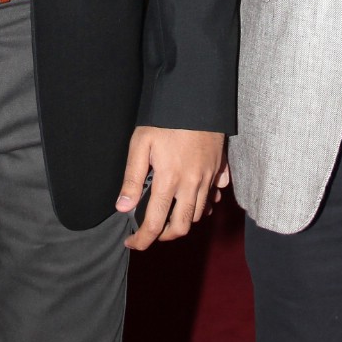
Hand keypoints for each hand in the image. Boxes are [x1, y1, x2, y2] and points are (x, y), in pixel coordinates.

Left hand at [117, 128, 229, 250]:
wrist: (197, 98)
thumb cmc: (165, 119)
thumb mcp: (141, 144)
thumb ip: (133, 178)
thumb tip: (123, 208)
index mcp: (169, 180)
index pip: (155, 223)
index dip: (142, 239)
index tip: (132, 243)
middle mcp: (192, 184)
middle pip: (181, 226)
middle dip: (165, 236)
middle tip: (150, 232)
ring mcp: (208, 177)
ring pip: (198, 215)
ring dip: (182, 222)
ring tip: (167, 216)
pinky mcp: (218, 169)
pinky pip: (212, 198)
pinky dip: (202, 206)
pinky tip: (190, 199)